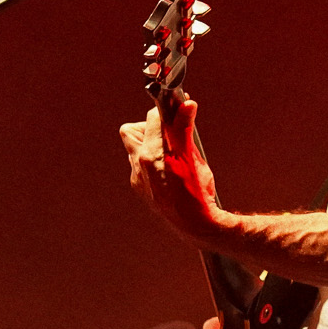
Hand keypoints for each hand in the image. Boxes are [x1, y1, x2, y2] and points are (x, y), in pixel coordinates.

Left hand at [120, 96, 221, 242]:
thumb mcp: (194, 157)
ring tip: (169, 150)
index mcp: (152, 153)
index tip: (179, 109)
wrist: (193, 224)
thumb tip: (187, 104)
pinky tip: (167, 169)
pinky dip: (150, 162)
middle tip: (168, 131)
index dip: (167, 110)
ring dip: (149, 144)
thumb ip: (185, 129)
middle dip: (147, 126)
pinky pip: (139, 167)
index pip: (152, 117)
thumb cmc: (197, 190)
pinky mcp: (139, 188)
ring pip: (135, 150)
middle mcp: (139, 164)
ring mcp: (137, 177)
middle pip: (130, 131)